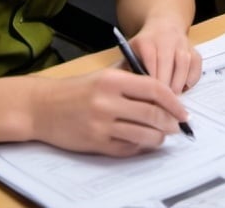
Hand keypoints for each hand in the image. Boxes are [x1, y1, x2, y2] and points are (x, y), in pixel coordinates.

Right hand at [30, 68, 189, 156]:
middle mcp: (107, 102)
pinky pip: (127, 148)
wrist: (41, 107)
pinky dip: (140, 146)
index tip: (183, 111)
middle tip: (177, 125)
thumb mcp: (104, 75)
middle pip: (152, 114)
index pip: (154, 89)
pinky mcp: (95, 143)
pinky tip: (143, 142)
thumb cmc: (76, 90)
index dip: (174, 102)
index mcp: (112, 80)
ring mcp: (101, 124)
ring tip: (162, 135)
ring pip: (143, 135)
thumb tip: (166, 93)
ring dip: (159, 137)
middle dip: (170, 122)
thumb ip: (132, 80)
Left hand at [128, 21, 202, 93]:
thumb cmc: (144, 46)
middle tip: (161, 104)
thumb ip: (128, 71)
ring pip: (184, 64)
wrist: (163, 25)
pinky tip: (183, 88)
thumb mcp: (130, 53)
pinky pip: (196, 65)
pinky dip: (191, 79)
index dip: (150, 83)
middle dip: (165, 87)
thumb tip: (129, 93)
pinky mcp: (194, 49)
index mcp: (146, 41)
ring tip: (172, 99)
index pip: (150, 63)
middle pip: (168, 64)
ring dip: (178, 84)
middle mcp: (166, 39)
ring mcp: (182, 43)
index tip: (148, 99)